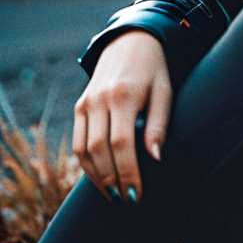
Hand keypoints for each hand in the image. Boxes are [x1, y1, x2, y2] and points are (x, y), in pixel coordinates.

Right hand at [72, 30, 172, 201]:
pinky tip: (102, 178)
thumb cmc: (154, 70)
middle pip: (98, 150)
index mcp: (123, 95)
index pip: (121, 143)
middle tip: (127, 201)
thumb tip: (156, 158)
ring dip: (96, 177)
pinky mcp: (79, 106)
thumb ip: (159, 124)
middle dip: (112, 180)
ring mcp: (85, 103)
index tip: (136, 194)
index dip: (127, 172)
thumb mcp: (164, 91)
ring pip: (83, 149)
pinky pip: (78, 141)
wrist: (130, 41)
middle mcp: (99, 100)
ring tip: (114, 195)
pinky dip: (86, 164)